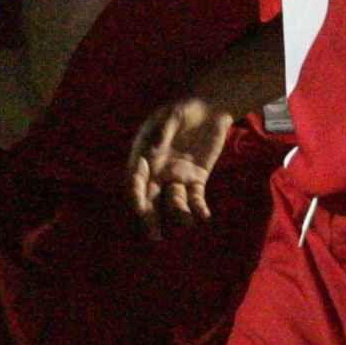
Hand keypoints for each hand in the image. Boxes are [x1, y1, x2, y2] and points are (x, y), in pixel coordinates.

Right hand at [128, 95, 234, 236]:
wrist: (209, 108)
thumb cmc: (185, 108)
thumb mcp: (173, 115)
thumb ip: (162, 132)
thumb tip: (152, 149)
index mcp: (144, 155)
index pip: (135, 179)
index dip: (135, 194)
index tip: (138, 208)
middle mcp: (157, 171)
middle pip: (150, 198)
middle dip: (150, 218)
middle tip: (154, 236)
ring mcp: (176, 177)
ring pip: (173, 202)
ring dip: (177, 214)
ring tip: (187, 222)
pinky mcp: (196, 180)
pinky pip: (195, 199)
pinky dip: (199, 208)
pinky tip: (204, 216)